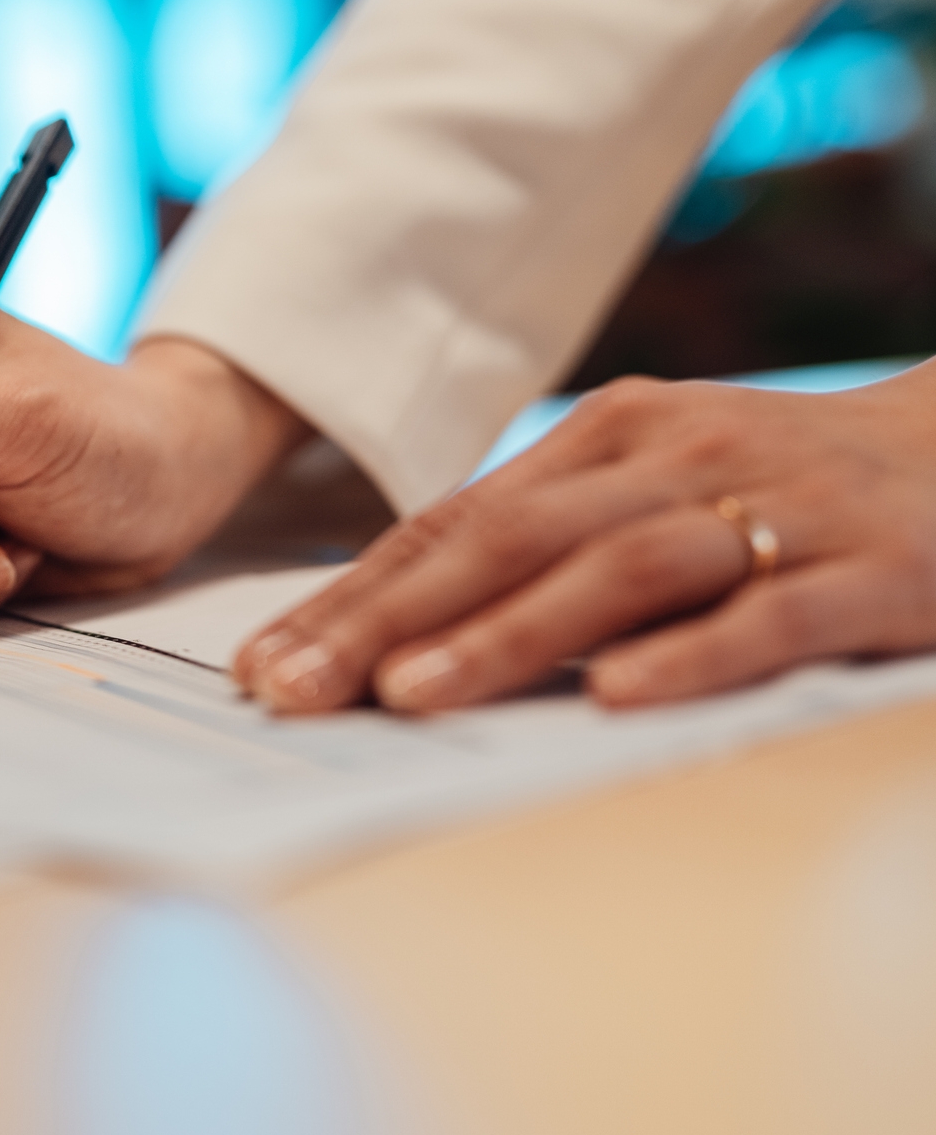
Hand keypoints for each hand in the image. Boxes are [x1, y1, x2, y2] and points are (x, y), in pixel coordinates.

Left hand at [235, 369, 935, 713]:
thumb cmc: (778, 483)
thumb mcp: (652, 481)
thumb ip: (547, 534)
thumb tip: (400, 619)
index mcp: (608, 436)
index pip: (455, 523)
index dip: (352, 596)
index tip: (263, 662)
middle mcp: (675, 457)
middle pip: (507, 541)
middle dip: (386, 619)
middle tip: (293, 688)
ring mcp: (774, 509)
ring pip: (618, 570)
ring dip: (505, 634)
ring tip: (409, 694)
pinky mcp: (872, 570)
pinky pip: (768, 615)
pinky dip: (689, 654)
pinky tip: (615, 699)